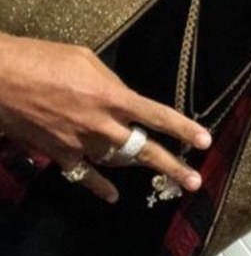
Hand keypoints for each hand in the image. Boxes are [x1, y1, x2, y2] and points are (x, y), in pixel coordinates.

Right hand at [0, 33, 210, 201]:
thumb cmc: (41, 59)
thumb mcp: (85, 59)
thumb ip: (111, 81)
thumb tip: (123, 97)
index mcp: (111, 97)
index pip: (156, 115)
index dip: (183, 128)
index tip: (205, 141)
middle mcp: (101, 125)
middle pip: (144, 150)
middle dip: (172, 167)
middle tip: (193, 182)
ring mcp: (80, 143)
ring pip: (118, 162)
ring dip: (140, 170)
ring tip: (164, 181)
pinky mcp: (59, 154)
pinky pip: (84, 176)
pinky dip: (99, 187)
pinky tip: (113, 197)